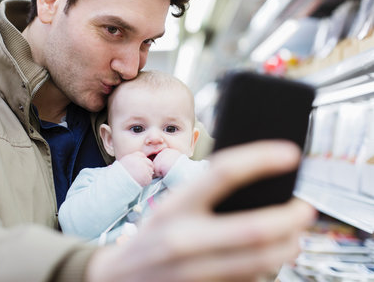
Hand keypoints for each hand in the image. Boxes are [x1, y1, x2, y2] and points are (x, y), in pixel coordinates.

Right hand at [87, 140, 316, 281]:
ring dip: (288, 246)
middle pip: (255, 229)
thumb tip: (256, 185)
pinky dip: (267, 268)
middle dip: (291, 218)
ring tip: (296, 235)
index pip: (223, 172)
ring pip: (260, 262)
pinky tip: (271, 257)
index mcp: (175, 207)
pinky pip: (248, 281)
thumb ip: (205, 196)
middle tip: (305, 208)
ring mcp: (194, 272)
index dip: (260, 158)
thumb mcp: (170, 207)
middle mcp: (184, 240)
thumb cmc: (151, 237)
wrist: (117, 279)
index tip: (289, 154)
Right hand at [119, 151, 154, 186]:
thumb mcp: (124, 162)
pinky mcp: (147, 177)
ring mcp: (144, 169)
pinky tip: (139, 182)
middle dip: (147, 167)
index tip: (139, 167)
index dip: (142, 161)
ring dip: (147, 175)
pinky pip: (149, 178)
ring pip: (150, 171)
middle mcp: (139, 161)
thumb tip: (141, 161)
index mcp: (133, 156)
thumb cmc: (119, 174)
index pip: (142, 155)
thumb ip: (133, 160)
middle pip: (149, 162)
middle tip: (141, 173)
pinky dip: (146, 181)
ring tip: (138, 178)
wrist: (118, 183)